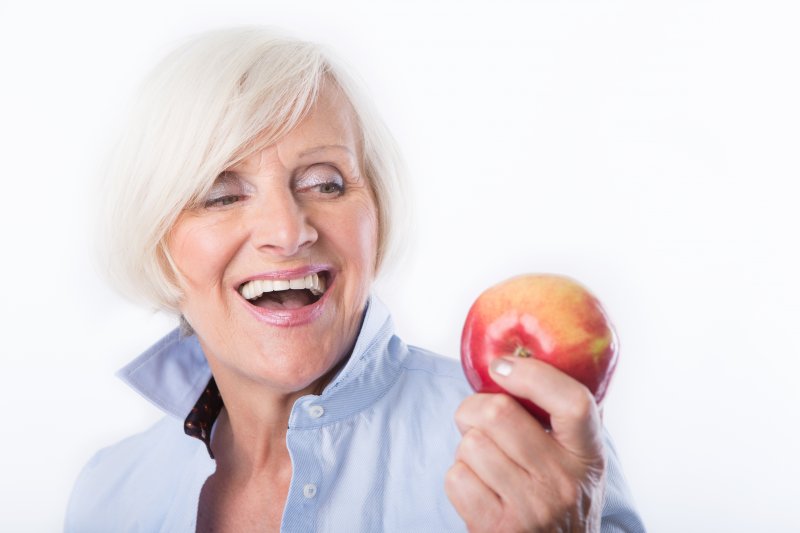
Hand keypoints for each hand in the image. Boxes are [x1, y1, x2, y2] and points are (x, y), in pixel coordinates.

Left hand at [445, 357, 605, 532]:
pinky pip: (456, 477)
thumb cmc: (559, 498)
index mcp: (587, 455)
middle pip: (498, 414)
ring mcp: (531, 508)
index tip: (502, 365)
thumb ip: (559, 417)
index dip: (533, 374)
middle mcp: (563, 482)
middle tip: (478, 420)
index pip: (573, 402)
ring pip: (471, 445)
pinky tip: (480, 488)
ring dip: (468, 448)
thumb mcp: (578, 459)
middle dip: (474, 409)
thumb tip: (510, 358)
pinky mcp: (496, 529)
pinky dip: (459, 477)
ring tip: (486, 462)